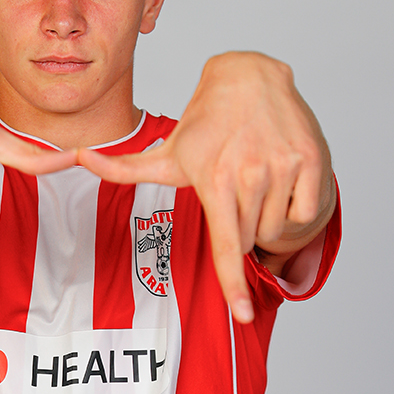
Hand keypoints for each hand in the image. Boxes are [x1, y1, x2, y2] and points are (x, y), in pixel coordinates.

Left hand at [76, 52, 334, 322]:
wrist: (252, 78)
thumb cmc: (206, 126)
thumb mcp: (169, 153)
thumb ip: (124, 167)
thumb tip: (81, 158)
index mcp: (216, 180)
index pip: (226, 245)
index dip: (232, 283)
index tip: (242, 314)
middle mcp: (251, 174)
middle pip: (251, 242)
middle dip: (242, 231)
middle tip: (236, 197)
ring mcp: (284, 166)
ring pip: (279, 231)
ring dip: (269, 222)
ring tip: (258, 186)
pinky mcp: (312, 160)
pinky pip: (306, 214)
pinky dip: (296, 209)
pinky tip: (281, 182)